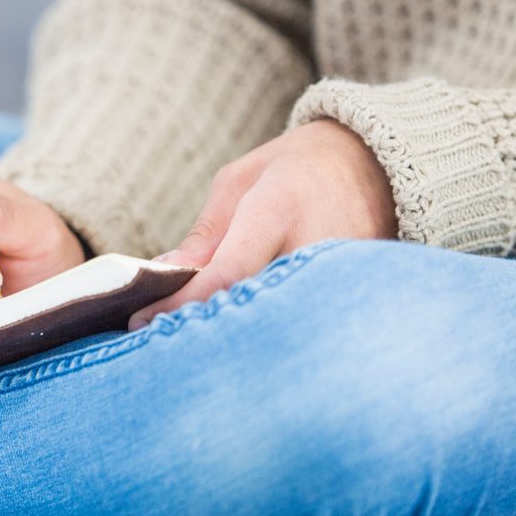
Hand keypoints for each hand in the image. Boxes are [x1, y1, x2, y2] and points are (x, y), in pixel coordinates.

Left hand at [130, 120, 396, 327]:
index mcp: (279, 208)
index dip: (182, 304)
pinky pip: (306, 326)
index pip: (227, 272)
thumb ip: (205, 233)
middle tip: (168, 346)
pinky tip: (246, 343)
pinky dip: (273, 336)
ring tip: (205, 351)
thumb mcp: (239, 182)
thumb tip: (163, 278)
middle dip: (210, 332)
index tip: (142, 322)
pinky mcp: (358, 297)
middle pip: (255, 310)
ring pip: (281, 326)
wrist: (373, 164)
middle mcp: (316, 246)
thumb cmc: (294, 169)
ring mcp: (344, 277)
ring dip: (241, 340)